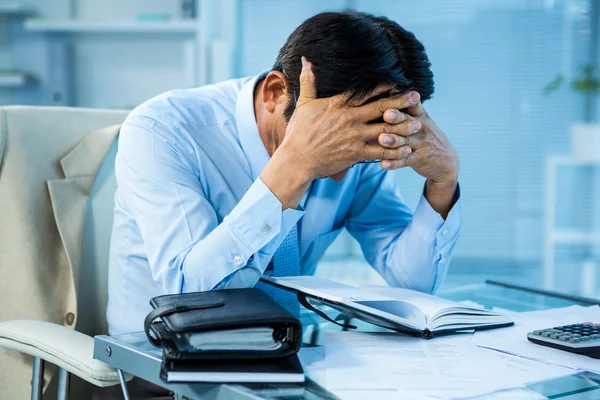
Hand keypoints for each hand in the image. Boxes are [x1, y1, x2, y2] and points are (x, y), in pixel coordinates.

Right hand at [278, 57, 418, 179]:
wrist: (296, 159)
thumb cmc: (298, 132)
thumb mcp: (303, 103)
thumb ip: (308, 81)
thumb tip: (307, 60)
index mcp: (338, 104)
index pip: (365, 92)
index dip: (383, 86)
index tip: (397, 82)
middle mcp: (349, 118)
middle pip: (381, 108)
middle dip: (401, 102)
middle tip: (417, 97)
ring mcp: (354, 136)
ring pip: (385, 130)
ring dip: (403, 127)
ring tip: (419, 124)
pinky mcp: (355, 154)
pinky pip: (380, 152)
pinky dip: (394, 151)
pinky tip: (407, 149)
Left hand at [377, 98, 459, 216]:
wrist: (446, 161)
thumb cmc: (426, 136)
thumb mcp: (421, 119)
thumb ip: (407, 108)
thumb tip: (387, 90)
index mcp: (420, 115)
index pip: (413, 104)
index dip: (404, 97)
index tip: (392, 90)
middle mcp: (421, 127)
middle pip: (407, 121)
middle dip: (397, 118)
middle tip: (386, 114)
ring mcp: (420, 144)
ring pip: (405, 141)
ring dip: (393, 140)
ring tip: (381, 139)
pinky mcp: (418, 159)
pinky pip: (404, 161)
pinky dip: (393, 163)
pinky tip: (383, 164)